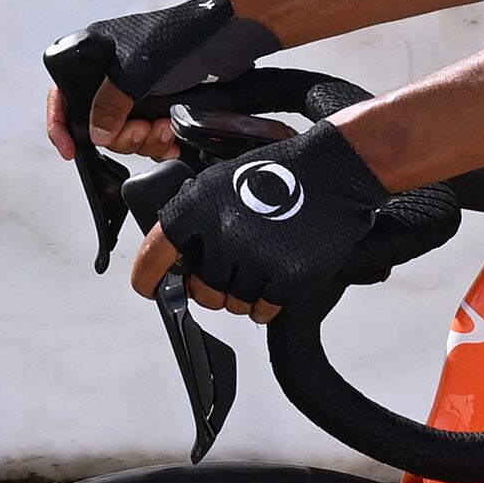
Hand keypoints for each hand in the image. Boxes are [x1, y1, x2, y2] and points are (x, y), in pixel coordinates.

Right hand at [44, 0, 278, 161]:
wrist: (231, 39)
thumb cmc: (184, 38)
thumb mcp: (138, 71)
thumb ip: (110, 104)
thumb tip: (95, 134)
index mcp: (97, 54)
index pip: (63, 93)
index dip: (61, 123)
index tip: (69, 149)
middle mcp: (114, 73)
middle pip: (98, 123)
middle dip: (123, 135)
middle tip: (145, 129)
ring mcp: (137, 89)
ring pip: (126, 133)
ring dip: (146, 141)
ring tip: (166, 129)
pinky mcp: (160, 102)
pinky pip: (148, 135)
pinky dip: (159, 142)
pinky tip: (172, 138)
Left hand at [150, 118, 388, 321]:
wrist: (335, 171)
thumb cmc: (281, 173)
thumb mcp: (222, 179)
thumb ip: (195, 218)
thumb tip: (176, 259)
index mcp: (198, 206)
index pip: (155, 255)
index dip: (149, 279)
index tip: (152, 290)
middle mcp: (223, 233)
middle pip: (201, 291)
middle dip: (211, 290)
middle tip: (229, 275)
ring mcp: (256, 257)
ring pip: (232, 304)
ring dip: (242, 296)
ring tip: (261, 268)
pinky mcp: (288, 277)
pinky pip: (263, 311)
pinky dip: (267, 305)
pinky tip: (276, 282)